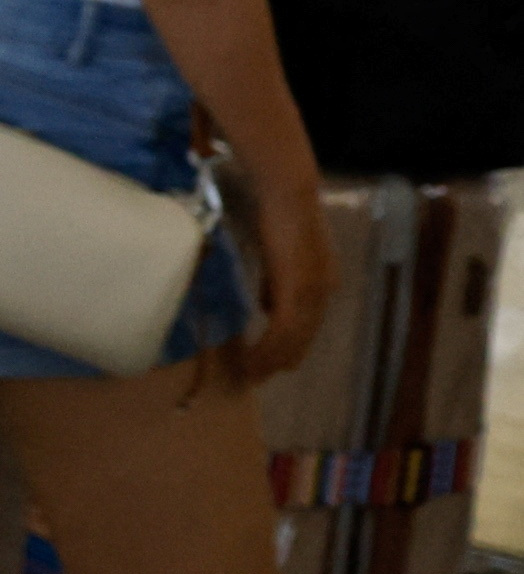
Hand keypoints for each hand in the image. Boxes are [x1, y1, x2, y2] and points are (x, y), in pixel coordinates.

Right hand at [222, 163, 332, 388]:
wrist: (288, 194)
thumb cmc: (279, 213)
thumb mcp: (279, 252)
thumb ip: (275, 281)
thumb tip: (266, 307)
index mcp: (322, 282)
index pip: (307, 323)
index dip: (291, 344)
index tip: (274, 362)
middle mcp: (323, 291)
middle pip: (303, 337)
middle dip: (281, 360)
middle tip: (259, 378)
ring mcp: (312, 292)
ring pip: (292, 339)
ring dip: (270, 359)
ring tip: (250, 374)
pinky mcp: (296, 290)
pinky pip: (281, 330)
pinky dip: (266, 348)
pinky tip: (251, 357)